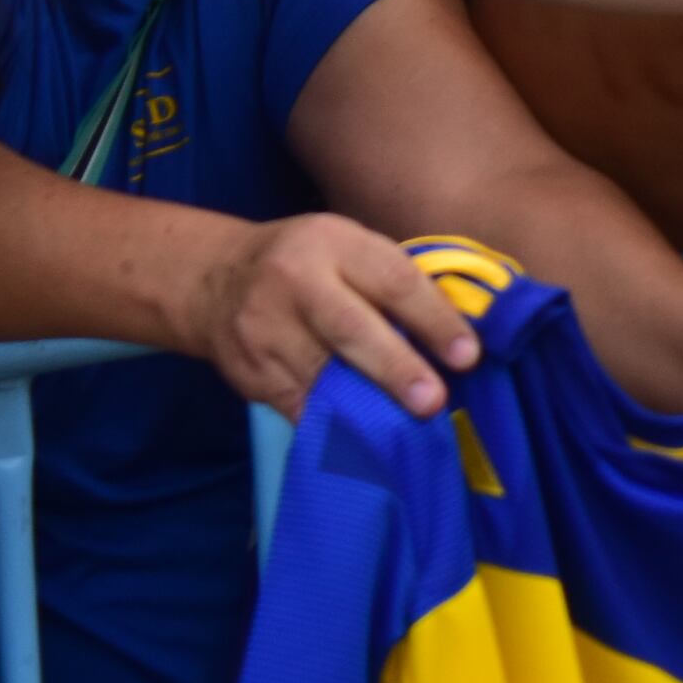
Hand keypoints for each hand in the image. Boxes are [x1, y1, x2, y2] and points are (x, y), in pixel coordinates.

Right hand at [185, 212, 481, 419]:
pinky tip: (363, 440)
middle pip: (351, 329)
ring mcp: (266, 328)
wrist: (215, 280)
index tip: (467, 356)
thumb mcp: (346, 247)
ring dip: (368, 407)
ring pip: (322, 376)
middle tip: (433, 401)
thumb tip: (458, 336)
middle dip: (396, 369)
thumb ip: (393, 282)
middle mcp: (295, 281)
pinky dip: (334, 425)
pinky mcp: (250, 372)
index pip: (393, 280)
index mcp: (333, 242)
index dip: (434, 319)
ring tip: (405, 430)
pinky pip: (299, 405)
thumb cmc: (307, 264)